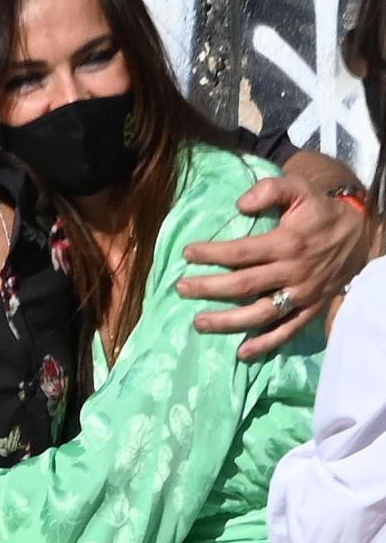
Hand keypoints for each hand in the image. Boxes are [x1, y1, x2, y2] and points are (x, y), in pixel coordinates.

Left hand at [177, 175, 370, 359]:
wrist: (360, 233)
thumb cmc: (320, 211)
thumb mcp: (299, 190)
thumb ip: (270, 190)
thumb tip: (240, 204)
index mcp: (287, 243)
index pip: (241, 252)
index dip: (211, 254)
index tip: (187, 254)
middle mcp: (293, 272)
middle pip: (243, 285)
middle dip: (209, 288)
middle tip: (181, 288)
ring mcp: (302, 294)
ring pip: (261, 313)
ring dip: (228, 321)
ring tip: (199, 323)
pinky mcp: (311, 309)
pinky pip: (287, 331)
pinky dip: (266, 344)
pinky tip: (242, 353)